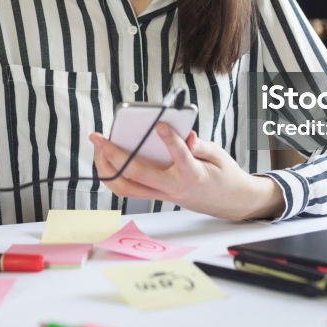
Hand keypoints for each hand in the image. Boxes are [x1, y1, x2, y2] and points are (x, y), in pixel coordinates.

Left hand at [89, 123, 284, 220]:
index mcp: (193, 175)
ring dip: (107, 169)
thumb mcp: (219, 156)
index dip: (171, 141)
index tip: (160, 125)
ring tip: (97, 147)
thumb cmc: (223, 175)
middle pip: (138, 176)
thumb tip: (186, 136)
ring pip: (127, 188)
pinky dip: (114, 175)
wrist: (229, 202)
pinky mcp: (157, 196)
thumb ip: (201, 146)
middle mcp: (174, 188)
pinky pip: (129, 190)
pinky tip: (106, 159)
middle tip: (99, 138)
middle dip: (114, 155)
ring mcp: (163, 195)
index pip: (181, 158)